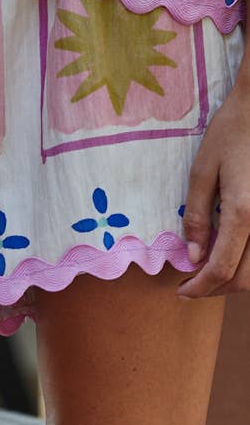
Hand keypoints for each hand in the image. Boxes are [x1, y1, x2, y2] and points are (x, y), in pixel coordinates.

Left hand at [178, 68, 249, 298]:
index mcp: (245, 213)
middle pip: (245, 279)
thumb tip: (194, 257)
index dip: (200, 288)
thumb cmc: (232, 133)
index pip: (222, 269)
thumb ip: (198, 217)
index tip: (181, 292)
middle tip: (190, 284)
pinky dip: (247, 262)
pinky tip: (229, 252)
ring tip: (207, 272)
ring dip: (234, 279)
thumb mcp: (203, 172)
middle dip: (215, 289)